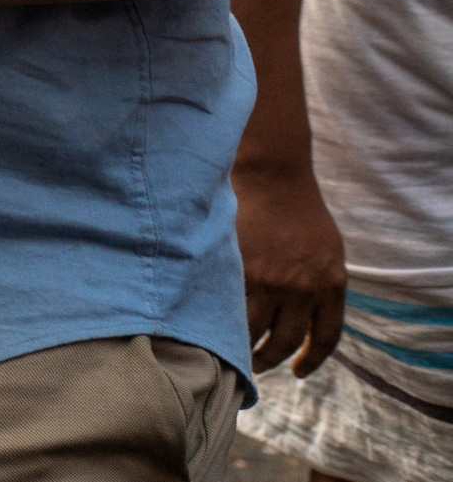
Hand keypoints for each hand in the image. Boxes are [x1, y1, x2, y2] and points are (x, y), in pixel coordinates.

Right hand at [234, 159, 346, 375]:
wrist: (273, 175)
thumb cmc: (299, 209)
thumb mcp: (328, 251)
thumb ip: (322, 285)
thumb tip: (307, 320)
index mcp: (331, 285)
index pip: (324, 338)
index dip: (310, 360)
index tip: (298, 371)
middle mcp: (303, 289)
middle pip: (286, 340)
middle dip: (271, 358)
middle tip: (257, 365)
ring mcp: (269, 280)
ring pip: (254, 330)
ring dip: (243, 345)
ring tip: (231, 350)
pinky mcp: (239, 268)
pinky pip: (230, 306)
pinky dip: (222, 319)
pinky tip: (214, 323)